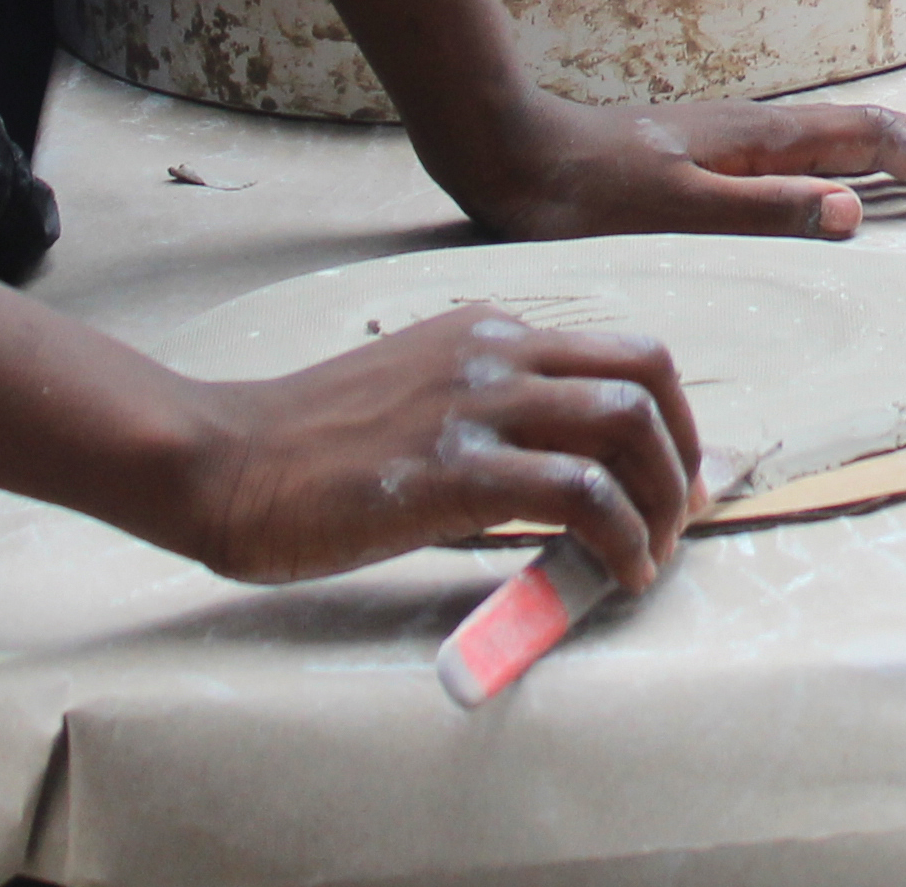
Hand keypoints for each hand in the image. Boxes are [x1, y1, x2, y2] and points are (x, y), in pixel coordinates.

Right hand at [172, 306, 703, 589]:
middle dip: (682, 452)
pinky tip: (619, 574)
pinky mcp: (453, 469)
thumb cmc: (308, 449)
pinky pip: (578, 492)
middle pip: (644, 375)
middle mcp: (493, 352)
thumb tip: (567, 484)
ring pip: (624, 423)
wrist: (223, 460)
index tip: (676, 474)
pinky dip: (620, 535)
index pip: (622, 350)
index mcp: (486, 332)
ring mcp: (474, 405)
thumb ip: (487, 418)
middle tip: (679, 518)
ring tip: (652, 555)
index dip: (672, 415)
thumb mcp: (414, 398)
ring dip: (660, 498)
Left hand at [462, 91, 905, 242]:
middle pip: (876, 129)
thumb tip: (856, 212)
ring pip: (846, 141)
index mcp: (761, 138)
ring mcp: (738, 144)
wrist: (506, 155)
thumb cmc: (581, 193)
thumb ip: (763, 211)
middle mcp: (760, 131)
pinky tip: (851, 193)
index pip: (875, 140)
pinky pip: (813, 160)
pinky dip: (858, 170)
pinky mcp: (714, 162)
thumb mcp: (673, 212)